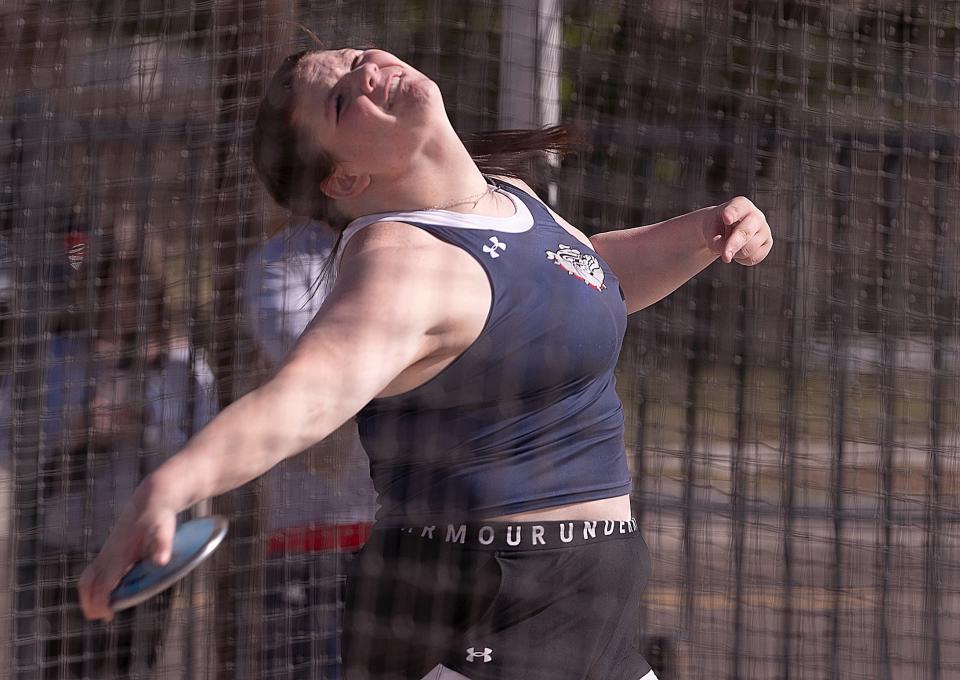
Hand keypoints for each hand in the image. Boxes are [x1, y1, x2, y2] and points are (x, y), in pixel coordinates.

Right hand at [77, 480, 176, 621]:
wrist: (151, 499)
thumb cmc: (159, 517)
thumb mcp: (164, 530)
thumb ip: (163, 545)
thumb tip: (162, 561)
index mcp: (119, 553)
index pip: (104, 583)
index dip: (102, 601)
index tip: (107, 615)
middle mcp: (108, 554)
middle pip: (88, 583)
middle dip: (90, 602)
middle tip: (101, 617)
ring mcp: (106, 553)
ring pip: (87, 578)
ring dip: (90, 596)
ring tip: (102, 611)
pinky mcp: (108, 552)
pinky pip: (93, 573)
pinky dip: (94, 587)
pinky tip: (109, 594)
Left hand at [704, 196, 772, 264]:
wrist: (725, 230)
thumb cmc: (716, 226)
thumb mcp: (709, 229)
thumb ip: (714, 240)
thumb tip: (727, 255)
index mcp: (740, 205)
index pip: (737, 209)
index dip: (732, 214)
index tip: (726, 218)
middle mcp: (756, 215)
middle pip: (745, 232)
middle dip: (734, 245)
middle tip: (725, 257)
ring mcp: (764, 230)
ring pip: (749, 249)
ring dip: (735, 253)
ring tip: (729, 247)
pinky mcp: (767, 244)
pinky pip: (753, 258)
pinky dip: (742, 259)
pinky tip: (738, 251)